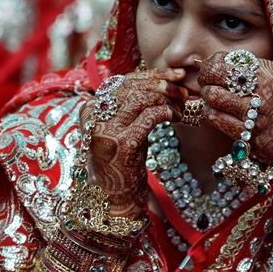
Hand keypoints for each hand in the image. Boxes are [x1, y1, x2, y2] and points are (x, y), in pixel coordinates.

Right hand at [79, 68, 186, 216]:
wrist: (116, 197)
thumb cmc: (123, 161)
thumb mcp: (122, 128)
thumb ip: (131, 106)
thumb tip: (161, 80)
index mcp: (90, 109)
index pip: (123, 82)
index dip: (151, 75)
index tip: (175, 75)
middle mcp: (93, 118)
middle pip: (131, 87)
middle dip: (162, 84)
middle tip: (182, 90)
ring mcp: (106, 131)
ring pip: (140, 98)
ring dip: (166, 98)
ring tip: (181, 105)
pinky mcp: (122, 145)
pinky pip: (149, 117)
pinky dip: (167, 112)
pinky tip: (177, 117)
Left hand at [198, 52, 272, 167]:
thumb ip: (251, 71)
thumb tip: (217, 63)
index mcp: (269, 72)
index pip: (226, 59)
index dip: (212, 64)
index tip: (212, 71)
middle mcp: (263, 89)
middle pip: (216, 73)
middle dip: (205, 78)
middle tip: (207, 84)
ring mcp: (255, 112)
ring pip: (212, 95)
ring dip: (207, 98)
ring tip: (213, 100)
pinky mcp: (247, 133)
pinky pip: (215, 117)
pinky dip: (210, 113)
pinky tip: (216, 113)